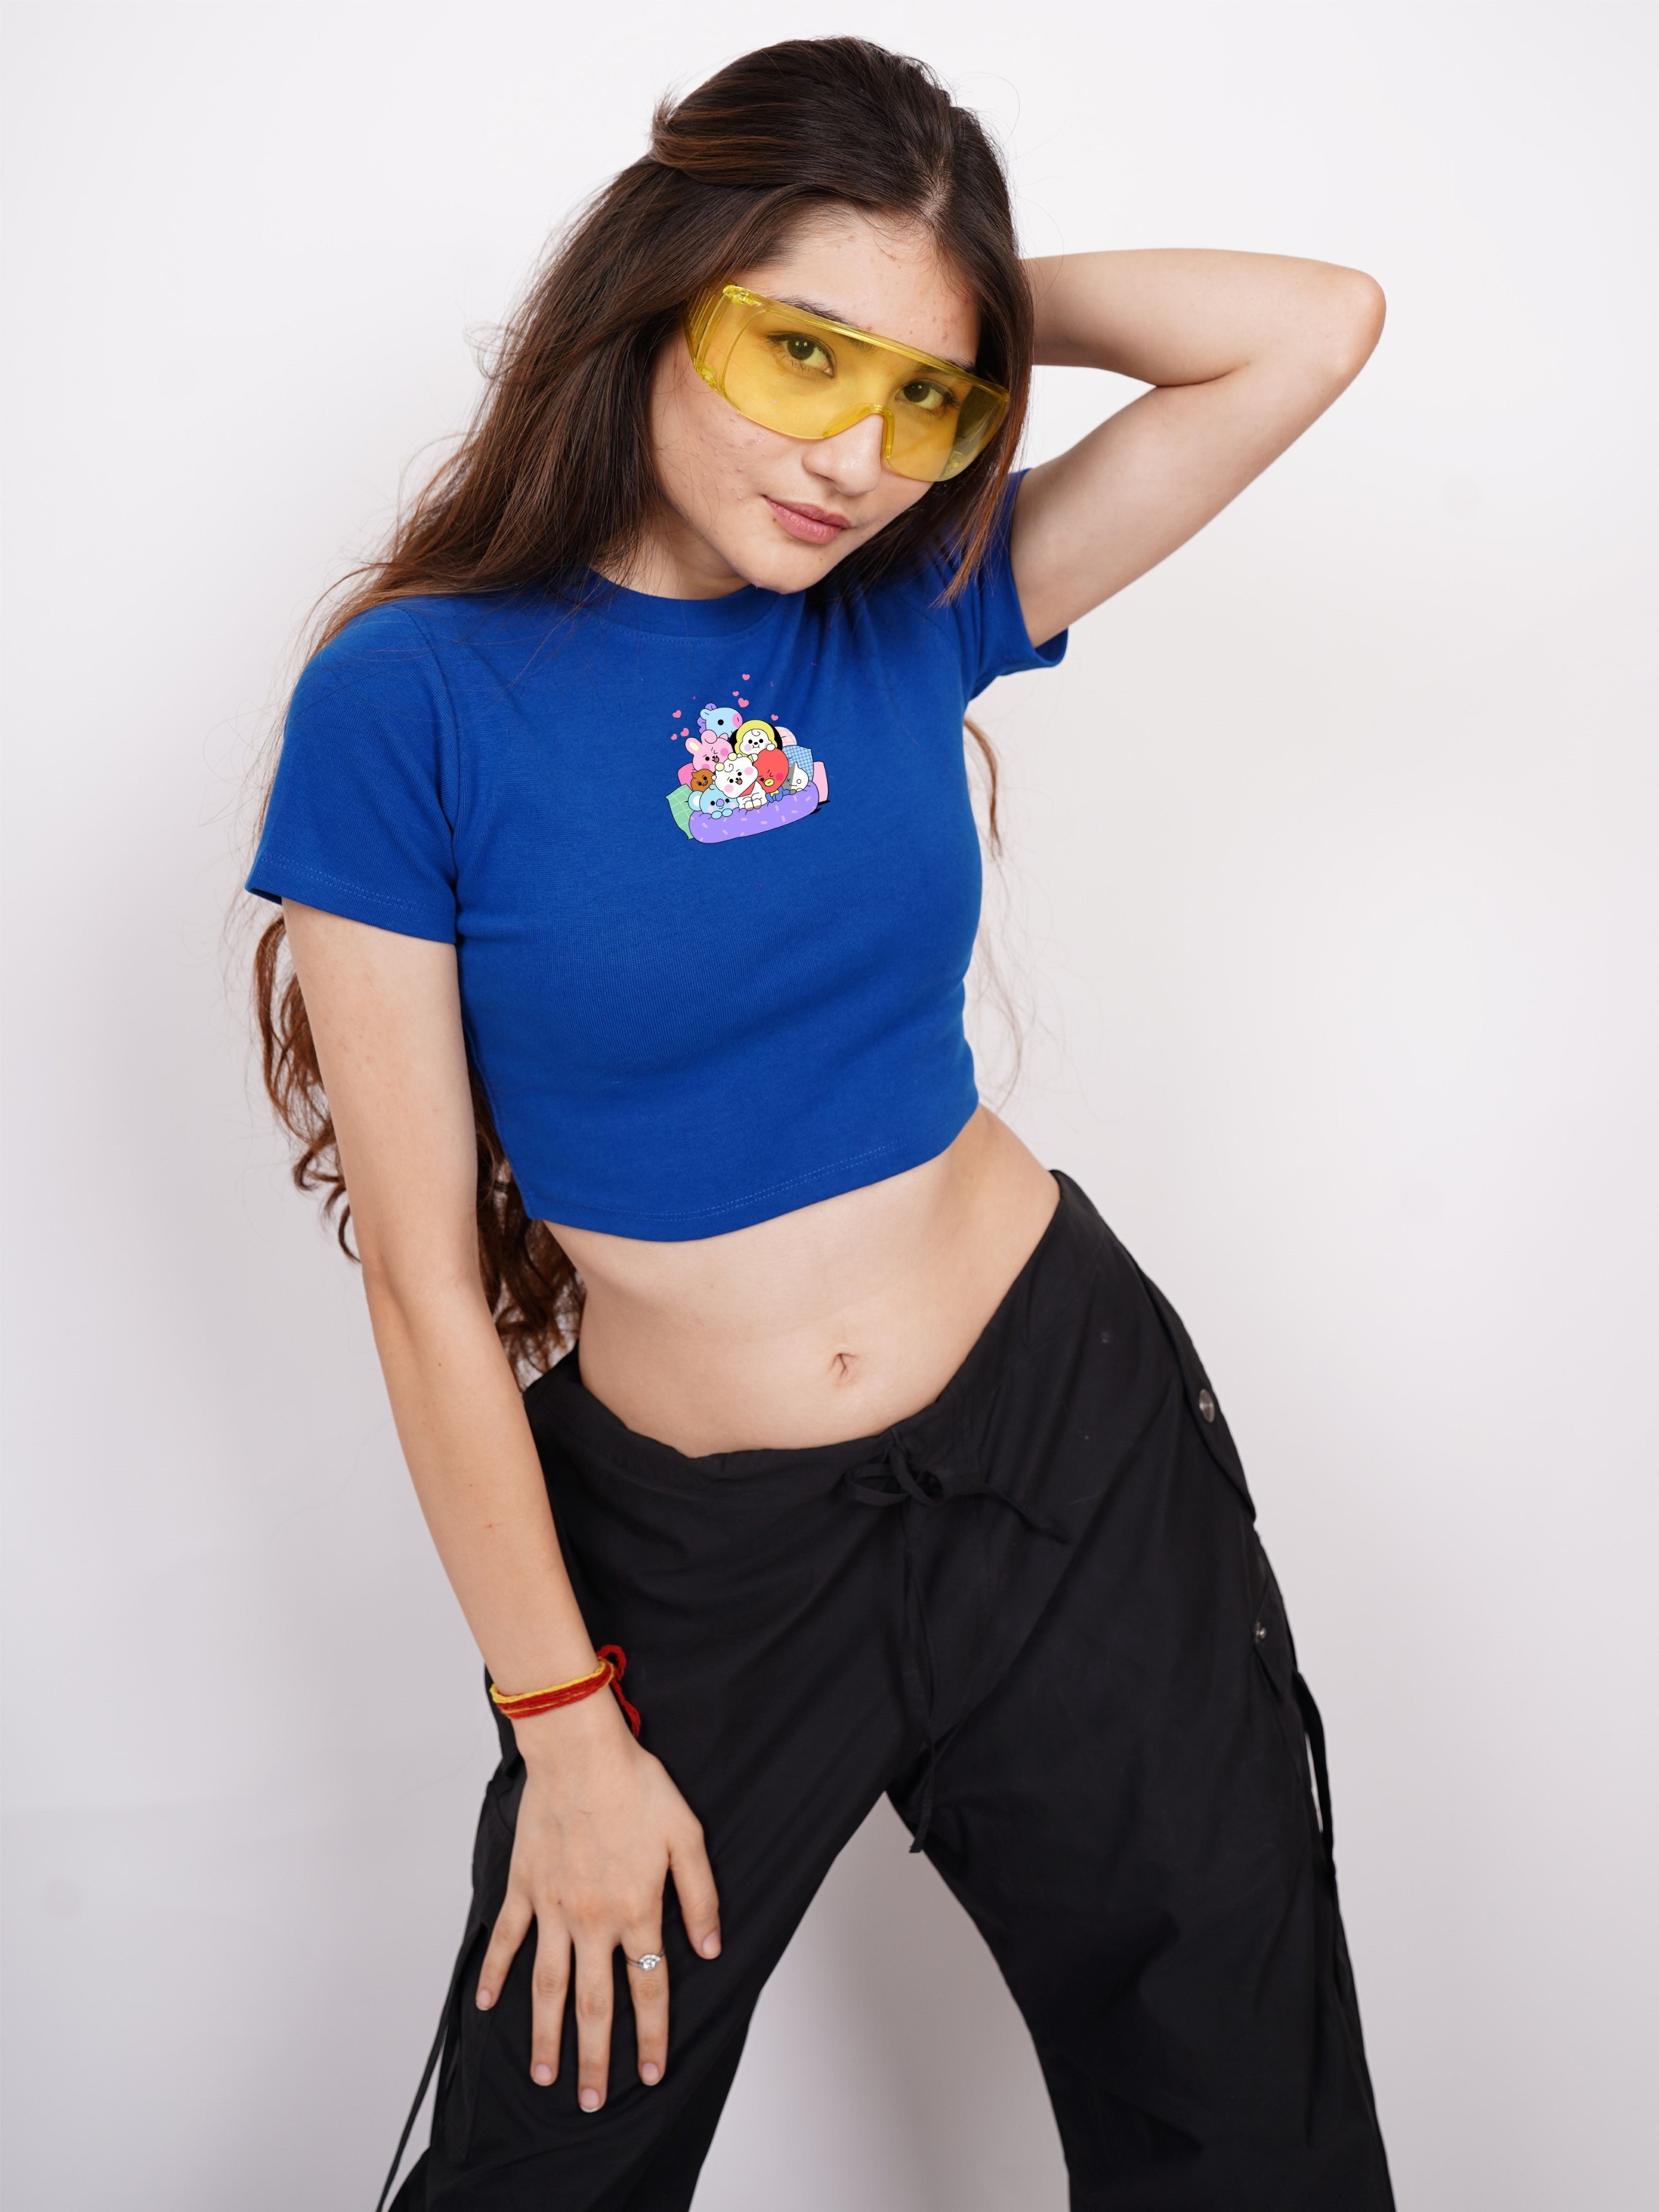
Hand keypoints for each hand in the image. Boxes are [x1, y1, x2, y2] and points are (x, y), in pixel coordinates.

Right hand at [474, 1691, 720, 2108]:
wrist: (580, 1751)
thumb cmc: (637, 1786)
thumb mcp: (687, 1837)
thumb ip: (701, 1896)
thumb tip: (710, 1948)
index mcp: (637, 1911)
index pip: (648, 1989)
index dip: (652, 2036)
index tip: (650, 2074)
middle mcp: (593, 1921)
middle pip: (594, 2004)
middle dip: (594, 2058)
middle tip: (589, 2102)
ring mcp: (554, 1908)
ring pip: (549, 1986)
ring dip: (546, 2035)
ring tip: (544, 2075)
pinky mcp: (525, 1887)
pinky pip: (507, 1940)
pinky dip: (494, 1973)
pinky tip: (487, 2005)